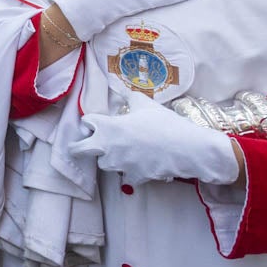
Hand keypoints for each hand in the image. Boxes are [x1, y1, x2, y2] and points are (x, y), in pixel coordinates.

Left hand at [69, 92, 241, 184]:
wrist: (188, 148)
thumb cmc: (165, 123)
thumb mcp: (145, 104)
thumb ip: (129, 96)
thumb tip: (122, 90)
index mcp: (108, 126)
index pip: (86, 122)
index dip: (91, 121)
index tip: (96, 121)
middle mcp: (108, 146)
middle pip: (79, 150)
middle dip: (79, 147)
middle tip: (83, 145)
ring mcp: (120, 164)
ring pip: (103, 164)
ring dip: (108, 159)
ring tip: (121, 151)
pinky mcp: (134, 177)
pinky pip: (125, 177)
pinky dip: (129, 173)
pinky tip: (138, 165)